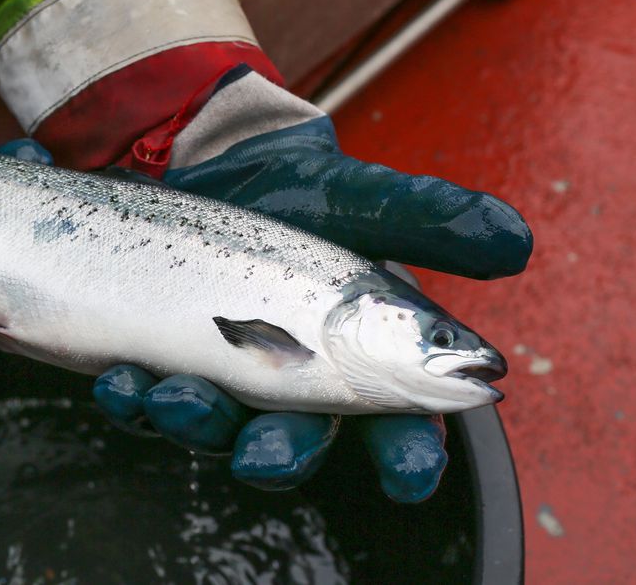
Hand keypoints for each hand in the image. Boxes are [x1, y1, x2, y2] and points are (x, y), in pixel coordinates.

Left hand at [96, 66, 530, 501]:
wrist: (210, 162)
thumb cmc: (301, 191)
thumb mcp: (361, 196)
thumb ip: (427, 219)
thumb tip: (515, 242)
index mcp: (359, 361)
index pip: (397, 424)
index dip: (407, 455)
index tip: (409, 473)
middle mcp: (294, 386)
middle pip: (297, 447)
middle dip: (279, 457)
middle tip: (263, 454)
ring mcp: (225, 381)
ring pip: (215, 430)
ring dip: (194, 424)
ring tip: (170, 395)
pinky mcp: (167, 365)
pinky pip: (148, 400)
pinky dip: (133, 395)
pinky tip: (120, 378)